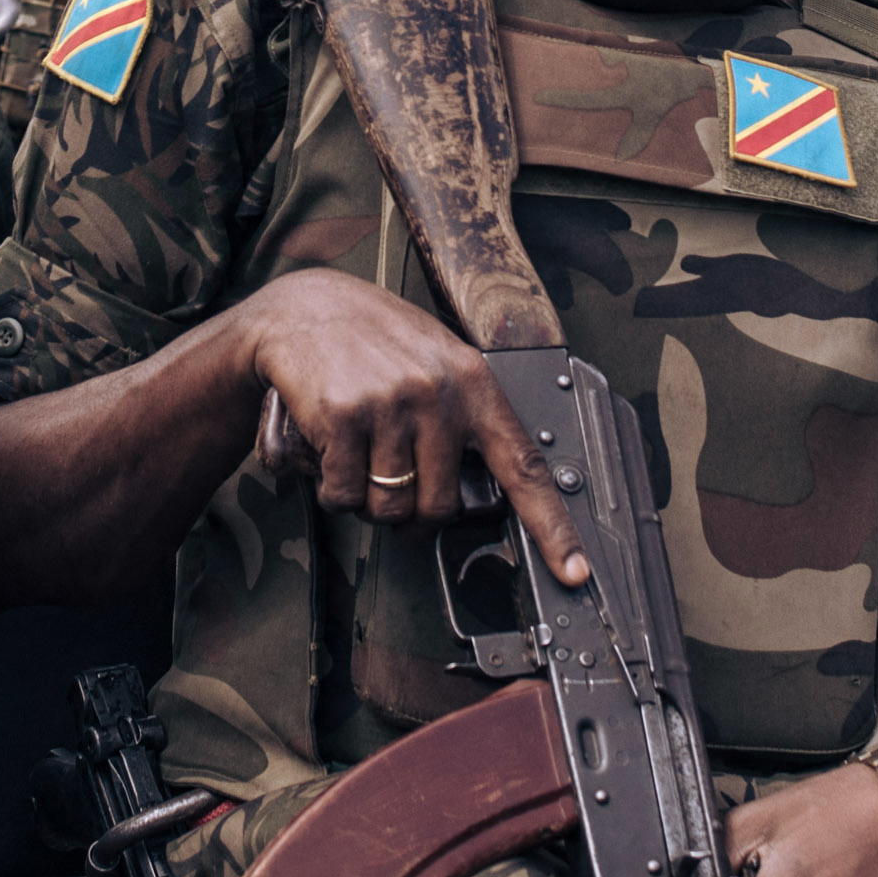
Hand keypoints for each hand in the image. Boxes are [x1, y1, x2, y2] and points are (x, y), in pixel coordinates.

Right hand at [227, 270, 588, 588]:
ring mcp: (390, 404)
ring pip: (391, 507)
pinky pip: (345, 493)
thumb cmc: (374, 337)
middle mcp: (438, 393)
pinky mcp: (344, 416)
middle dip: (414, 515)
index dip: (551, 525)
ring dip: (370, 503)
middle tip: (394, 490)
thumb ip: (463, 413)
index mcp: (473, 381)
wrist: (304, 307)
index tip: (572, 569)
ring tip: (360, 461)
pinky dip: (334, 490)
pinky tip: (332, 455)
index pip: (523, 465)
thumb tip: (487, 483)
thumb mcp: (437, 359)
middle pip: (441, 505)